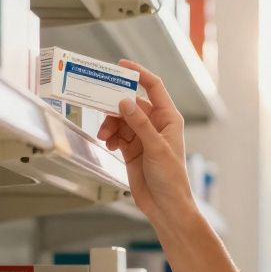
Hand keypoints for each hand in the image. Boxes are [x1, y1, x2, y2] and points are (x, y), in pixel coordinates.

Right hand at [97, 59, 195, 222]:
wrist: (165, 206)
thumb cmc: (171, 179)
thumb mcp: (156, 148)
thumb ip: (139, 124)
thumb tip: (125, 102)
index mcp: (169, 119)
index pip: (154, 87)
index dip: (138, 74)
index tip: (121, 66)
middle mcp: (156, 124)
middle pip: (131, 103)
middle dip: (115, 104)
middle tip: (99, 103)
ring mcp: (143, 136)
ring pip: (120, 119)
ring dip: (110, 124)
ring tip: (106, 136)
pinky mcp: (132, 148)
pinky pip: (116, 133)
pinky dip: (110, 135)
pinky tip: (109, 144)